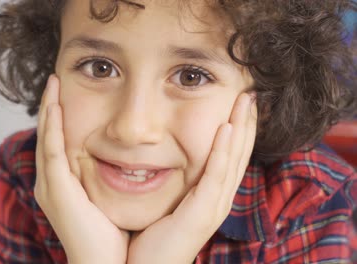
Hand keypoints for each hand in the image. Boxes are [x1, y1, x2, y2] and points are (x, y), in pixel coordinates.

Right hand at [34, 75, 129, 263]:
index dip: (60, 118)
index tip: (67, 94)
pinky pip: (52, 149)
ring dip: (49, 108)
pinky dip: (53, 125)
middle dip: (51, 107)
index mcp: (64, 185)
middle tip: (55, 80)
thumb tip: (135, 162)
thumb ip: (114, 179)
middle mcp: (52, 183)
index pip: (59, 143)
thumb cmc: (115, 237)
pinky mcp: (56, 188)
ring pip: (47, 137)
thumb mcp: (112, 200)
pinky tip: (56, 103)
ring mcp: (50, 185)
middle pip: (49, 136)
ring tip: (53, 82)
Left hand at [126, 93, 257, 263]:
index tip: (240, 101)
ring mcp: (213, 207)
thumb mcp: (168, 202)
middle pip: (239, 154)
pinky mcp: (202, 213)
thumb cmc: (151, 237)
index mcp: (211, 196)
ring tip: (246, 100)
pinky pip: (216, 176)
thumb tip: (165, 156)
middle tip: (251, 92)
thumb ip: (175, 182)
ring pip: (234, 160)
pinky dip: (223, 151)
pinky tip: (227, 128)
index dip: (239, 129)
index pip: (231, 156)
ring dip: (241, 129)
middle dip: (247, 122)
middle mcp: (218, 200)